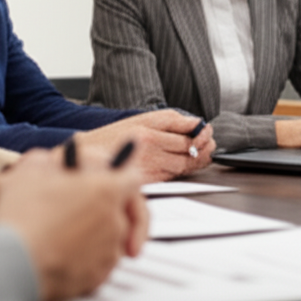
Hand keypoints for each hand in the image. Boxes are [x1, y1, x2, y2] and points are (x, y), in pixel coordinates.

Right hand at [0, 149, 147, 300]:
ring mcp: (108, 252)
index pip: (133, 177)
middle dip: (113, 208)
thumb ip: (54, 159)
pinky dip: (87, 257)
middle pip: (127, 212)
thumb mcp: (31, 169)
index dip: (124, 174)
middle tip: (95, 209)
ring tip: (65, 229)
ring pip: (113, 238)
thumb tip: (59, 158)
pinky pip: (99, 263)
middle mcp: (114, 221)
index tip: (119, 176)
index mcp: (106, 189)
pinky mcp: (97, 277)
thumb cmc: (23, 215)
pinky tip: (62, 251)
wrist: (13, 264)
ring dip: (97, 232)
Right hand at [77, 110, 215, 181]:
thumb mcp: (143, 118)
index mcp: (149, 133)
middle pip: (187, 156)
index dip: (202, 136)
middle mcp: (149, 152)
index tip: (207, 131)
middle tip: (210, 145)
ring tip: (200, 153)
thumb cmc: (114, 136)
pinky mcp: (146, 182)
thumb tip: (197, 123)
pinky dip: (180, 171)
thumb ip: (172, 120)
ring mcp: (148, 169)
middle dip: (203, 150)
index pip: (186, 138)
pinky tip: (183, 163)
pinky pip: (170, 177)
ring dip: (195, 161)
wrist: (90, 156)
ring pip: (181, 168)